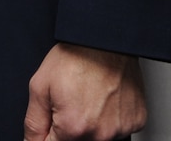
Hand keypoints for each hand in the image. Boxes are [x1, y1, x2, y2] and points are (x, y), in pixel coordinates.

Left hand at [24, 43, 145, 139]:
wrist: (105, 40)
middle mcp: (101, 134)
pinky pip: (118, 128)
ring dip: (90, 123)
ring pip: (98, 136)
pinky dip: (109, 118)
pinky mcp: (136, 121)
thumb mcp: (40, 87)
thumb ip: (34, 123)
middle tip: (70, 101)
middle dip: (69, 127)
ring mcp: (121, 129)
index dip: (48, 133)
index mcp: (74, 128)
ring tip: (88, 97)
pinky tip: (104, 98)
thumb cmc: (75, 57)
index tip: (52, 118)